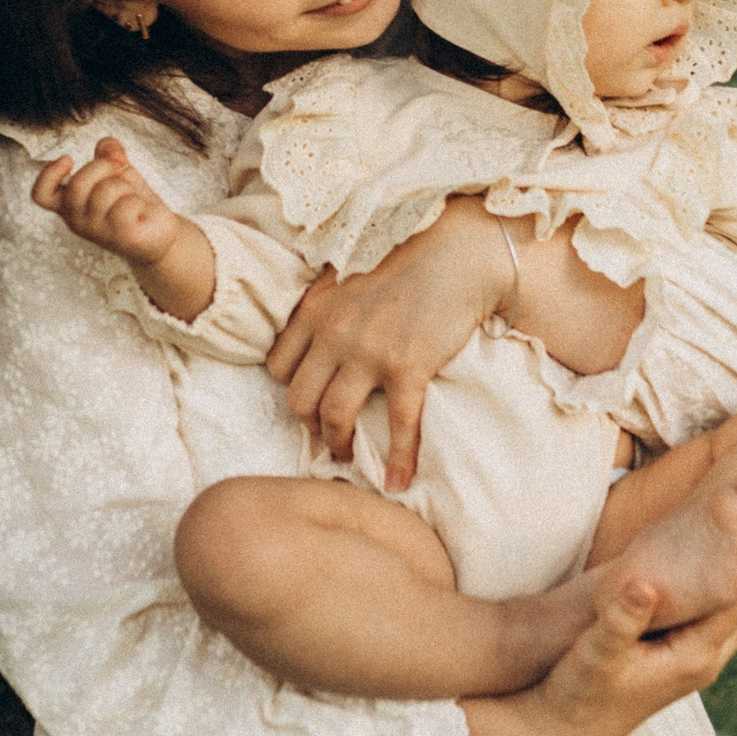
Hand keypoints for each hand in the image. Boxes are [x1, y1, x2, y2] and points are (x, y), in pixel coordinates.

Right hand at [31, 136, 183, 269]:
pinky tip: (141, 212)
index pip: (41, 195)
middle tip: (119, 170)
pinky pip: (126, 204)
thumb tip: (108, 148)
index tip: (68, 159)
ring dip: (125, 186)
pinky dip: (139, 200)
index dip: (48, 174)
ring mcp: (97, 232)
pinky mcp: (120, 237)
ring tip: (131, 198)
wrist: (158, 234)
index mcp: (69, 204)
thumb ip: (107, 152)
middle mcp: (77, 220)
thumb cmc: (131, 201)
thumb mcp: (117, 171)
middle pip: (78, 184)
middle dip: (102, 166)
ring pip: (106, 190)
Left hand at [266, 196, 513, 489]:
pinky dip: (398, 459)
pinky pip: (397, 425)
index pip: (278, 366)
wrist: (458, 253)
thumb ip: (325, 303)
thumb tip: (315, 331)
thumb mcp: (348, 272)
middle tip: (327, 433)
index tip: (310, 398)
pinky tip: (399, 482)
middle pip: (299, 398)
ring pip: (334, 417)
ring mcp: (369, 352)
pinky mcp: (408, 367)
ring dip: (338, 444)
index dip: (292, 387)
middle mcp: (334, 333)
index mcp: (316, 311)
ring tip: (348, 457)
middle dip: (310, 423)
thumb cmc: (406, 257)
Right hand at [457, 572, 736, 735]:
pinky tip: (726, 555)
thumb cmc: (580, 690)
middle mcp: (707, 658)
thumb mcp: (596, 653)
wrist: (568, 728)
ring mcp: (698, 658)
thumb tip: (646, 583)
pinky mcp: (684, 654)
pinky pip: (722, 614)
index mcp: (696, 654)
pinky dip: (731, 586)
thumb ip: (621, 619)